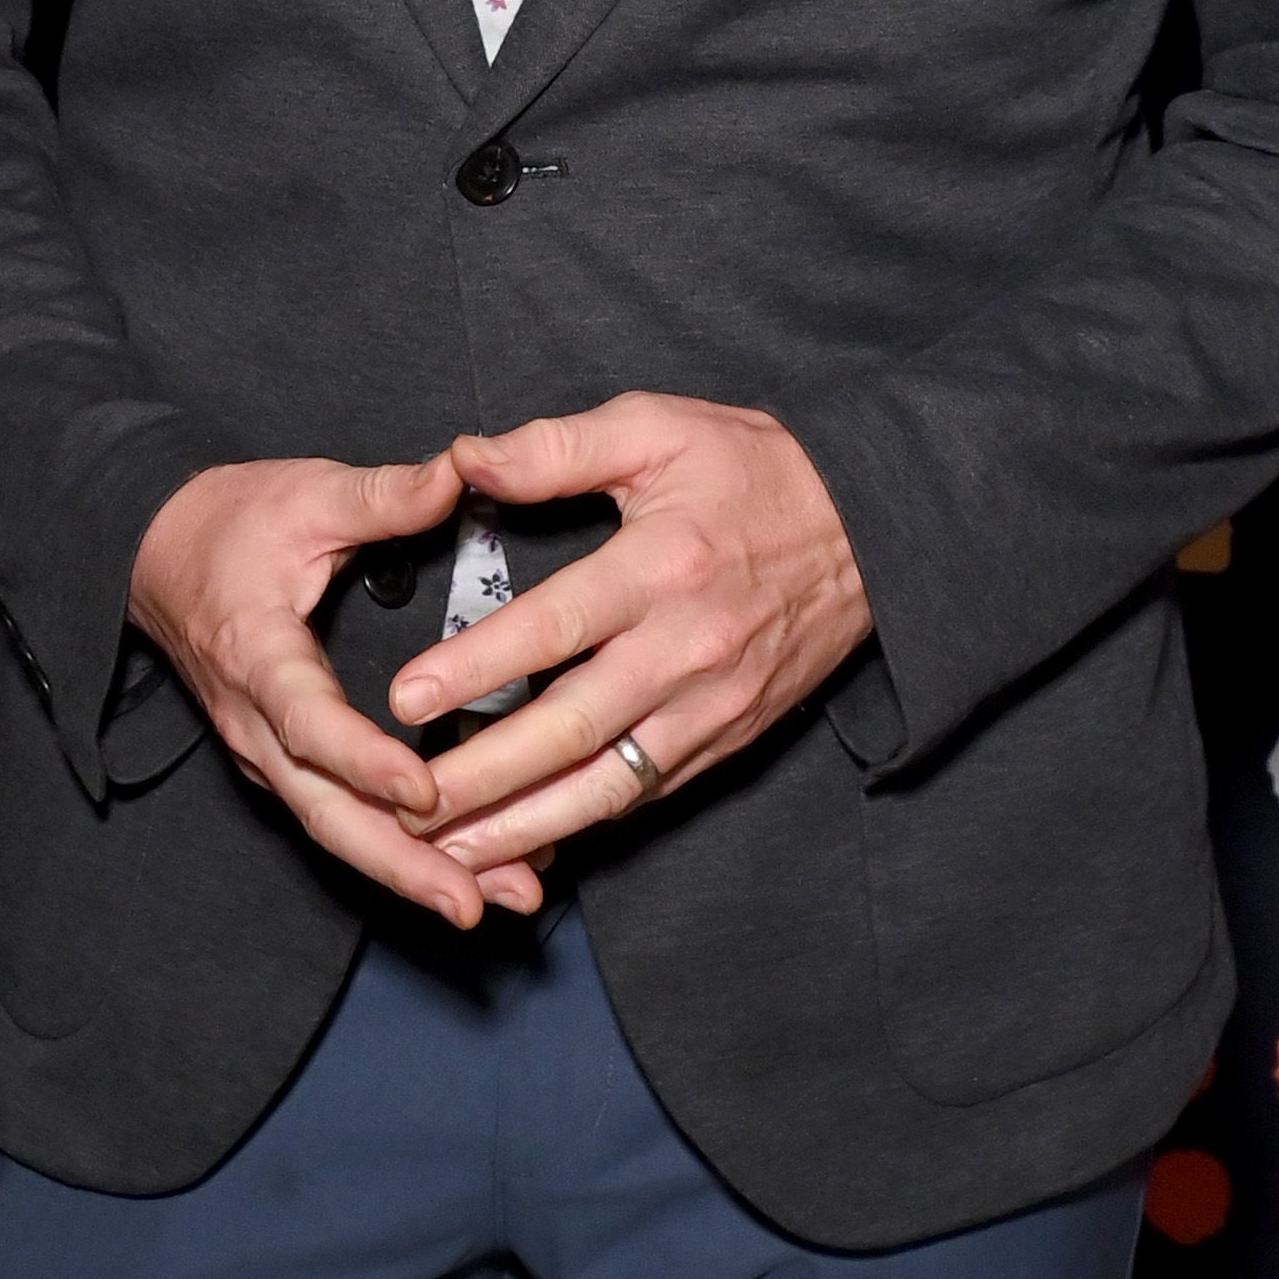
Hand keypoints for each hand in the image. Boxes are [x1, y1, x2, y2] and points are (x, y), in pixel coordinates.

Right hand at [129, 452, 547, 925]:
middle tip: (477, 901)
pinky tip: (466, 870)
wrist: (154, 551)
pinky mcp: (281, 763)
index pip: (308, 724)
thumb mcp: (306, 494)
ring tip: (495, 901)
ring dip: (409, 873)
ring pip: (334, 830)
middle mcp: (255, 725)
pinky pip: (336, 818)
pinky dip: (395, 852)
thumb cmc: (232, 521)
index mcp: (256, 656)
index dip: (364, 763)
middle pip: (326, 812)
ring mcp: (264, 754)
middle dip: (402, 864)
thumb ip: (385, 494)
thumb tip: (463, 471)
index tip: (425, 793)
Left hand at [389, 395, 869, 872]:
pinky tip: (530, 839)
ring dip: (524, 824)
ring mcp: (710, 705)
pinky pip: (646, 791)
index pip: (552, 628)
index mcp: (661, 567)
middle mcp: (685, 649)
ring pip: (605, 784)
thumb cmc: (756, 468)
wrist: (873, 529)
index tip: (405, 700)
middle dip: (483, 777)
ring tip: (450, 851)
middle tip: (407, 804)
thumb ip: (555, 447)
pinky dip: (585, 823)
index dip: (474, 668)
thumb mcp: (656, 428)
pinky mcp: (727, 738)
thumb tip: (464, 459)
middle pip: (568, 729)